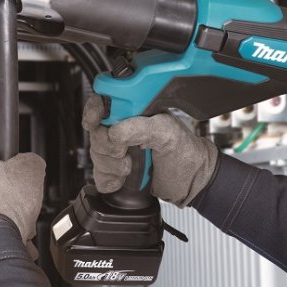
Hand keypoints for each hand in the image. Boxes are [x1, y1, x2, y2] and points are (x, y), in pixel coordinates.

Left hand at [0, 145, 45, 277]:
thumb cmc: (6, 204)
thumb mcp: (32, 168)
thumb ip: (32, 160)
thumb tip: (32, 162)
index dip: (11, 163)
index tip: (19, 171)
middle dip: (10, 192)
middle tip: (22, 199)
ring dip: (6, 212)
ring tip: (21, 220)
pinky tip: (12, 231)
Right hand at [82, 94, 218, 207]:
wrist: (192, 183)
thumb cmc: (186, 154)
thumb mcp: (167, 133)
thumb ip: (142, 127)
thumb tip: (115, 131)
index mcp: (135, 112)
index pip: (103, 103)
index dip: (94, 111)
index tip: (95, 122)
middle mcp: (124, 129)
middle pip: (96, 132)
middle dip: (108, 147)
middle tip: (125, 152)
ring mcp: (118, 151)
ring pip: (95, 155)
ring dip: (110, 166)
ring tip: (130, 167)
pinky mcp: (115, 172)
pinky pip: (98, 175)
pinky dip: (108, 180)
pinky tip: (123, 180)